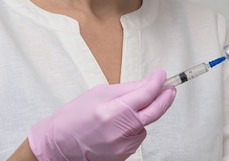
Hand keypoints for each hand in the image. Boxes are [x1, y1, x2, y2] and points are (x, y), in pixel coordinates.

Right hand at [27, 70, 175, 160]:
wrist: (59, 145)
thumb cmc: (73, 118)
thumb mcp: (98, 94)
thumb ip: (126, 89)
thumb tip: (147, 82)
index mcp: (112, 111)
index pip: (145, 94)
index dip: (157, 82)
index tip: (161, 75)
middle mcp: (120, 130)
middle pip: (155, 111)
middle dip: (165, 97)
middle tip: (170, 88)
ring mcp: (123, 146)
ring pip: (145, 124)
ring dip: (141, 115)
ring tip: (119, 114)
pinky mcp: (124, 155)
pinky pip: (137, 136)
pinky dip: (133, 128)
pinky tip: (117, 127)